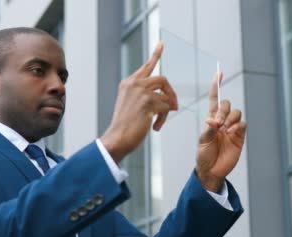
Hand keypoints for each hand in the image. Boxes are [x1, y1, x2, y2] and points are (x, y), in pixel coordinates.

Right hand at [100, 43, 177, 163]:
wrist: (117, 138)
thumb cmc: (125, 127)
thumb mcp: (133, 106)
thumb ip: (146, 97)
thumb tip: (169, 100)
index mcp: (128, 83)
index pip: (146, 66)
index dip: (156, 55)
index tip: (161, 43)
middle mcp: (133, 83)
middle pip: (162, 79)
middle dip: (171, 93)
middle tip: (174, 107)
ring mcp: (140, 91)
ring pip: (165, 95)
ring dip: (167, 109)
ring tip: (159, 122)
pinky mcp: (147, 101)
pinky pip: (166, 106)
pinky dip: (163, 118)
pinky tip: (155, 127)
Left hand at [196, 72, 246, 191]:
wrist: (212, 170)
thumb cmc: (204, 155)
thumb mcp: (203, 141)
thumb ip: (209, 129)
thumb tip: (214, 120)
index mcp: (211, 119)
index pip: (214, 99)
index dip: (216, 86)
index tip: (219, 72)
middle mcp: (222, 121)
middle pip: (227, 104)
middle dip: (223, 110)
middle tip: (218, 122)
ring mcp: (232, 128)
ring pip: (236, 113)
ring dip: (231, 118)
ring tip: (225, 129)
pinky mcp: (240, 136)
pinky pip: (243, 124)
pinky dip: (238, 125)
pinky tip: (232, 132)